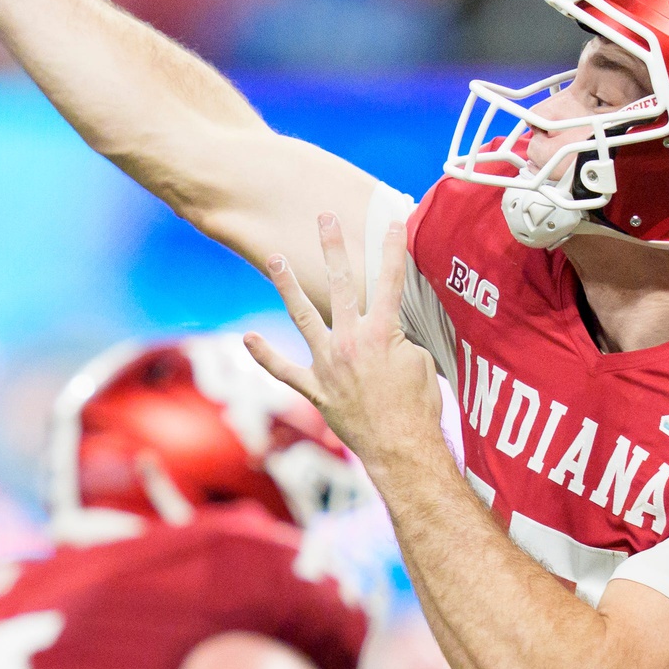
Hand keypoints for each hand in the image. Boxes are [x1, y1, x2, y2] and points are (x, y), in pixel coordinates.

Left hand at [246, 214, 444, 473]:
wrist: (401, 450)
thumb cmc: (418, 408)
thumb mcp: (421, 363)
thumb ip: (402, 338)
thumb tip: (394, 326)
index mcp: (382, 333)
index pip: (390, 281)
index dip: (392, 250)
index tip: (391, 222)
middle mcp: (351, 341)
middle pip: (342, 285)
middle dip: (333, 248)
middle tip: (324, 218)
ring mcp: (329, 365)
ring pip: (303, 317)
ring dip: (288, 286)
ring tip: (274, 259)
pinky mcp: (316, 390)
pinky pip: (285, 371)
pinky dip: (266, 356)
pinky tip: (247, 338)